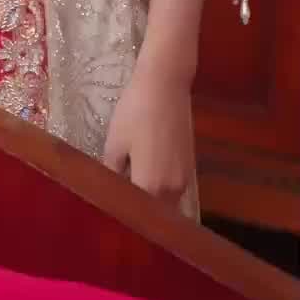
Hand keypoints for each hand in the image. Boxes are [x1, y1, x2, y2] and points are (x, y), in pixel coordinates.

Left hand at [103, 70, 194, 204]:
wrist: (165, 84)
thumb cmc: (135, 112)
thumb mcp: (115, 142)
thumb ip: (112, 173)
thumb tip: (109, 191)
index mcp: (150, 187)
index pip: (135, 214)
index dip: (121, 214)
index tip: (109, 211)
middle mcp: (172, 190)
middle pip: (152, 212)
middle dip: (137, 209)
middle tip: (118, 200)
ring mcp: (184, 179)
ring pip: (165, 201)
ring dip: (150, 198)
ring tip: (129, 185)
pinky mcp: (190, 166)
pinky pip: (172, 187)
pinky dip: (160, 186)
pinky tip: (145, 171)